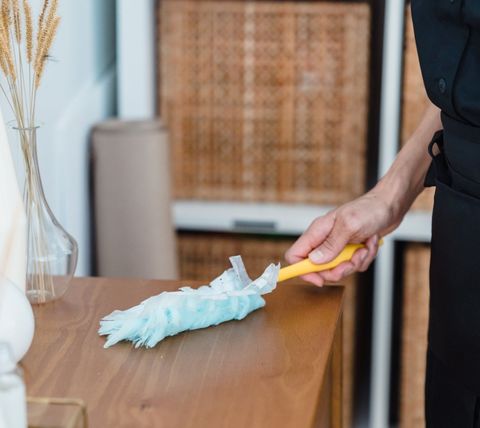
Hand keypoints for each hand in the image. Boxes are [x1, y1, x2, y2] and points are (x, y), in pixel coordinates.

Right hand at [285, 190, 402, 286]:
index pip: (295, 255)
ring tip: (364, 247)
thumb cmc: (369, 209)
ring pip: (338, 269)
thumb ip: (331, 244)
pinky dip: (365, 258)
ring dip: (355, 262)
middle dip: (337, 270)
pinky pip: (354, 265)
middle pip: (318, 269)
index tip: (319, 279)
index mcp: (317, 232)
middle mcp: (324, 240)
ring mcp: (337, 246)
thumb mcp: (349, 226)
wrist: (389, 206)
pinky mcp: (350, 250)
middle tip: (350, 262)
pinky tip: (370, 243)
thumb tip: (314, 261)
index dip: (302, 271)